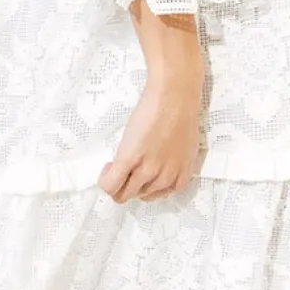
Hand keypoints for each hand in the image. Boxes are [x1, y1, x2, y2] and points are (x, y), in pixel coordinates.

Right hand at [99, 1, 204, 202]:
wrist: (174, 93)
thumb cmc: (182, 111)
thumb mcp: (184, 146)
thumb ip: (172, 161)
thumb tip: (158, 163)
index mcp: (181, 176)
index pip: (157, 197)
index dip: (144, 185)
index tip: (139, 173)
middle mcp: (165, 178)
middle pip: (138, 196)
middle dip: (129, 183)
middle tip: (125, 165)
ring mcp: (147, 170)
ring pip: (123, 194)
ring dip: (115, 181)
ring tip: (116, 163)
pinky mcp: (130, 159)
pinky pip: (110, 184)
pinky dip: (105, 180)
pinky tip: (108, 166)